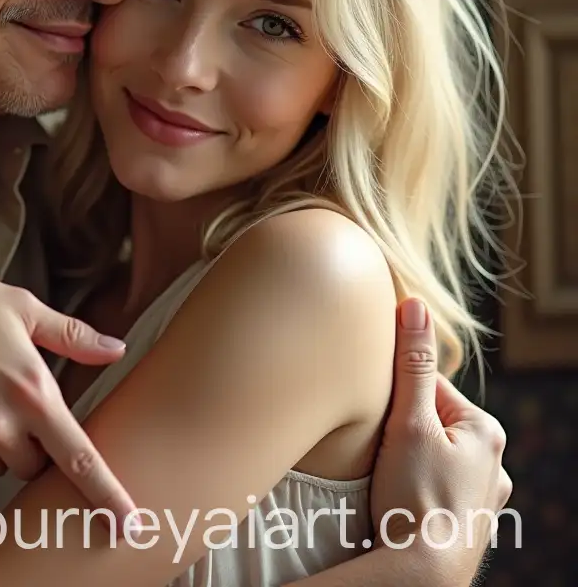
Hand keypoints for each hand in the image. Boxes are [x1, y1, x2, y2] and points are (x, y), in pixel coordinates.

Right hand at [369, 298, 511, 585]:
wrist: (421, 573)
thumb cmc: (416, 498)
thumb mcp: (409, 423)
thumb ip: (410, 363)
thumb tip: (415, 303)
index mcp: (484, 429)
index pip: (425, 384)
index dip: (390, 393)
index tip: (370, 410)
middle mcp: (492, 461)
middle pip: (427, 418)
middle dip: (397, 425)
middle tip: (373, 445)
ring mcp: (480, 494)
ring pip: (429, 452)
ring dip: (403, 455)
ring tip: (382, 473)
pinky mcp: (463, 518)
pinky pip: (431, 483)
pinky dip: (413, 483)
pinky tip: (396, 494)